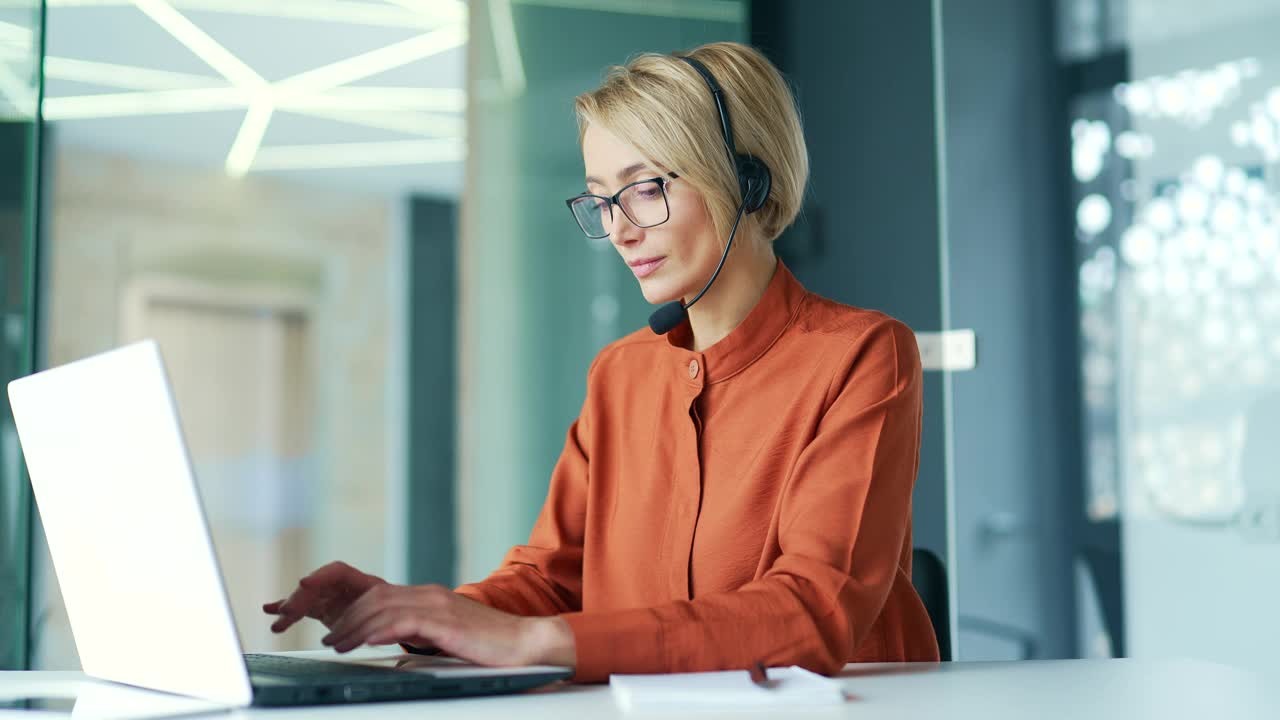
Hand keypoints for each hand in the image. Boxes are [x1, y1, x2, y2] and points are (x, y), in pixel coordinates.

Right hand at [263, 561, 386, 633]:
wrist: (396, 620)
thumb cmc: (396, 614)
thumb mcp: (392, 615)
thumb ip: (379, 620)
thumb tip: (371, 632)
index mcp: (362, 582)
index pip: (338, 572)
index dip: (320, 576)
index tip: (304, 584)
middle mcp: (343, 587)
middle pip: (317, 587)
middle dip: (300, 598)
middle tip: (287, 611)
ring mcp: (332, 597)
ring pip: (306, 598)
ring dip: (290, 606)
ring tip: (278, 617)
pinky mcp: (323, 609)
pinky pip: (303, 608)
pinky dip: (287, 611)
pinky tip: (270, 609)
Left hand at [319, 583, 576, 668]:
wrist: (525, 643)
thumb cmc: (490, 645)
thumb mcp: (447, 635)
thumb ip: (422, 632)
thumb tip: (395, 640)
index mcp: (430, 597)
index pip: (380, 595)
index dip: (353, 611)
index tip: (336, 630)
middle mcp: (432, 595)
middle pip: (375, 597)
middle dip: (347, 618)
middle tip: (330, 639)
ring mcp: (440, 606)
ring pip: (384, 607)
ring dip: (356, 626)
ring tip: (338, 644)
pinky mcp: (447, 622)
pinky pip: (407, 620)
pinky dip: (382, 628)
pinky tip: (368, 640)